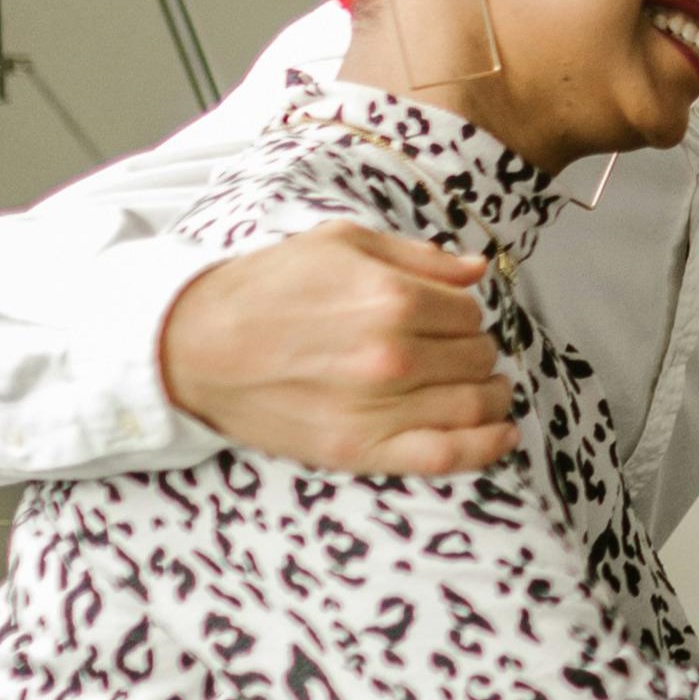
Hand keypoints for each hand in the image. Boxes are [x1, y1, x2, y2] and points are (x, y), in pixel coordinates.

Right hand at [158, 222, 515, 474]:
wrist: (195, 345)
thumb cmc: (266, 287)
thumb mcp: (341, 243)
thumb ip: (418, 257)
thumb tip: (478, 270)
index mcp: (391, 298)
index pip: (469, 313)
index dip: (463, 315)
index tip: (446, 319)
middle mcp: (392, 355)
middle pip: (477, 358)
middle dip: (473, 351)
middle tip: (452, 351)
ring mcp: (377, 408)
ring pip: (474, 404)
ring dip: (490, 394)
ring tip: (482, 388)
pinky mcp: (359, 450)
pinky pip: (446, 455)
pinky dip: (487, 447)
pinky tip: (503, 433)